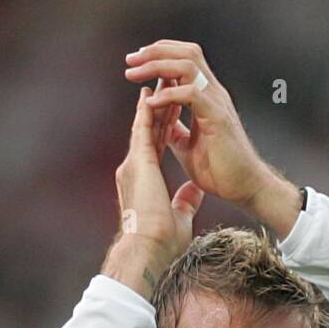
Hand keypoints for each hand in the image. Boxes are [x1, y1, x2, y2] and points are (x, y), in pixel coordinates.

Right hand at [112, 83, 204, 268]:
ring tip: (160, 78)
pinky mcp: (138, 163)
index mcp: (144, 179)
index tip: (173, 106)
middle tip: (165, 82)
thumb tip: (194, 192)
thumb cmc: (161, 242)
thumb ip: (184, 201)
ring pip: (145, 124)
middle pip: (148, 128)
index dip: (164, 123)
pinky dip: (148, 110)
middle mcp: (135, 167)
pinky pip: (143, 129)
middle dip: (159, 105)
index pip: (155, 143)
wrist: (148, 249)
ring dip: (154, 101)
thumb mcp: (179, 217)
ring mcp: (134, 164)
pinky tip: (152, 92)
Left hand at [124, 40, 271, 209]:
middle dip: (154, 52)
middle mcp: (212, 93)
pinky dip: (169, 95)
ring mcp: (216, 103)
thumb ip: (175, 129)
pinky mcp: (217, 118)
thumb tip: (158, 121)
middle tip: (130, 60)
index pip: (183, 59)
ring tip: (135, 73)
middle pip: (185, 53)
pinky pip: (191, 94)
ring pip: (187, 65)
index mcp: (205, 97)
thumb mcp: (187, 146)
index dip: (159, 55)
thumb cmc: (220, 170)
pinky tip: (152, 103)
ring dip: (157, 65)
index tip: (135, 64)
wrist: (244, 188)